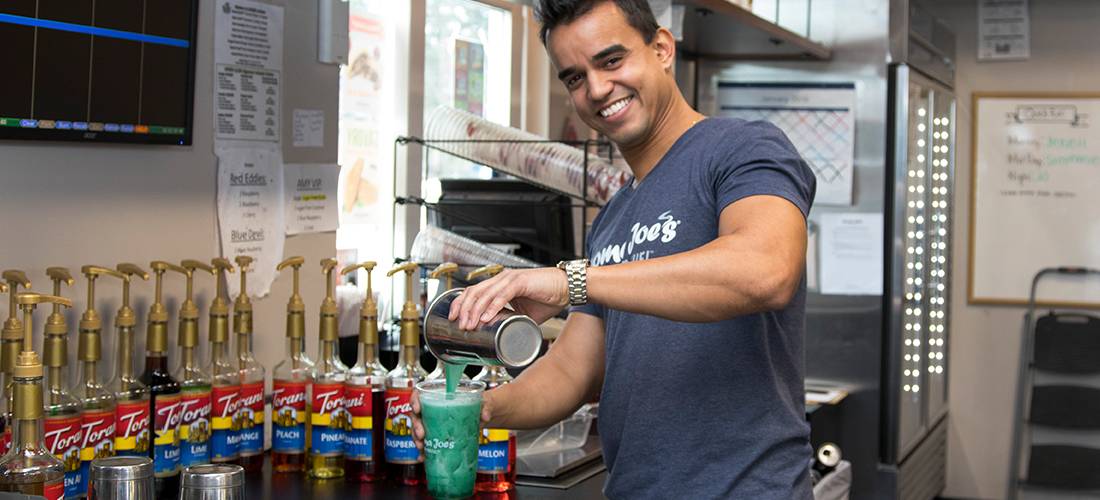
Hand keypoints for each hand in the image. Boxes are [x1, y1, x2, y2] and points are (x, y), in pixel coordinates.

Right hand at [412, 387, 496, 457]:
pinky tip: (424, 457)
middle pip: (417, 414)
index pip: (421, 393)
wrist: (486, 414)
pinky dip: (424, 450)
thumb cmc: (481, 402)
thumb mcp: (485, 401)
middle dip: (416, 425)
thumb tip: (485, 416)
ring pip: (418, 428)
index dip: (414, 400)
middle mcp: (434, 408)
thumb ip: (486, 406)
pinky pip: (427, 442)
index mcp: (441, 395)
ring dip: (417, 439)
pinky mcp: (438, 434)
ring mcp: (435, 422)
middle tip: (422, 435)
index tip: (417, 409)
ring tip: (422, 448)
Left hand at [449, 267, 569, 330]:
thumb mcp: (524, 314)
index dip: (461, 303)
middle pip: (475, 291)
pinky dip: (492, 306)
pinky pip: (502, 295)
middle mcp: (502, 279)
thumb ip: (512, 321)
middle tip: (459, 325)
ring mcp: (511, 279)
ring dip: (475, 311)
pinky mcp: (521, 282)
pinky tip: (485, 317)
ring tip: (470, 325)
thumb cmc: (548, 298)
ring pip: (485, 294)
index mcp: (500, 284)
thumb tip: (502, 338)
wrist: (568, 289)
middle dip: (463, 309)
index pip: (474, 291)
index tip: (453, 318)